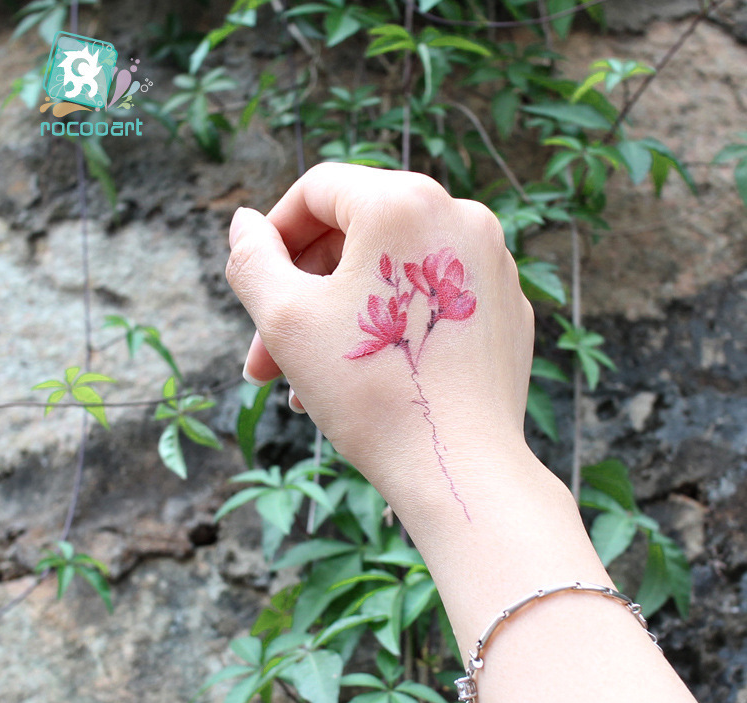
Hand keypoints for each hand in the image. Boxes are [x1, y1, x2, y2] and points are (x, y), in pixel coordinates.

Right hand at [226, 164, 533, 521]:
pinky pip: (430, 299)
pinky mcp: (505, 307)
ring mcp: (491, 264)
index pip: (318, 190)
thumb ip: (251, 259)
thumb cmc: (369, 391)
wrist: (459, 468)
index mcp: (406, 202)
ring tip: (302, 384)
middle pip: (357, 235)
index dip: (273, 232)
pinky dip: (389, 327)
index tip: (254, 281)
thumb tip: (243, 225)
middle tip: (265, 356)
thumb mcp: (285, 318)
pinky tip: (360, 380)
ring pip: (391, 272)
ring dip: (338, 319)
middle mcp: (461, 217)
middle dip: (302, 293)